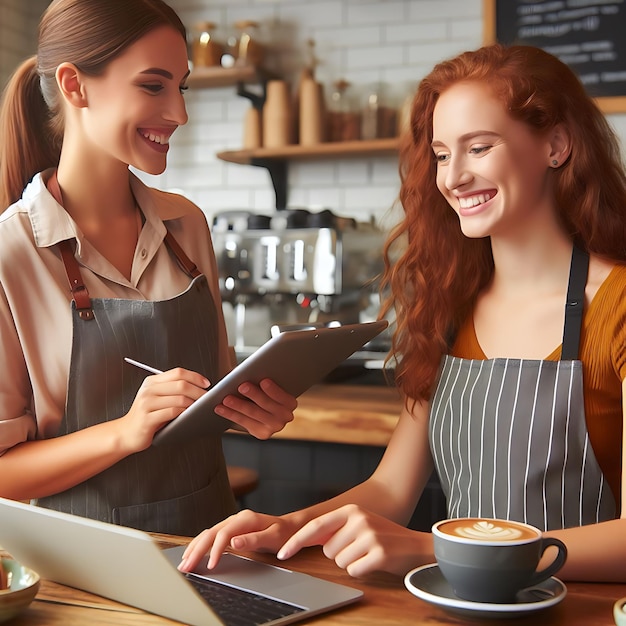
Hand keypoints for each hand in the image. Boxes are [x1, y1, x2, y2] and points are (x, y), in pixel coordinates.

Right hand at [117, 367, 209, 451]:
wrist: (126, 433)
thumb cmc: (146, 416)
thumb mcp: (156, 398)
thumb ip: (172, 390)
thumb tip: (198, 387)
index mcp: (152, 382)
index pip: (178, 372)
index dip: (195, 376)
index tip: (206, 383)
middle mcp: (148, 390)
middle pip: (181, 384)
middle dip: (199, 391)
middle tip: (208, 398)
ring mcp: (146, 404)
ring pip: (179, 398)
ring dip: (194, 403)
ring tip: (201, 407)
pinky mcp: (147, 419)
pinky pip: (172, 412)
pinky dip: (184, 413)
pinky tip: (190, 415)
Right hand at [178, 509, 297, 571]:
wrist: (290, 527)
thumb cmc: (283, 533)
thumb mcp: (273, 537)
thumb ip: (253, 539)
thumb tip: (233, 542)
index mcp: (245, 519)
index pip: (224, 534)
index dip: (215, 550)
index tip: (210, 566)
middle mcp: (236, 518)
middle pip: (211, 533)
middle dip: (197, 550)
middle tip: (186, 567)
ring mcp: (232, 523)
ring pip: (208, 534)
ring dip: (195, 548)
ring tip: (184, 562)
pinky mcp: (231, 529)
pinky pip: (212, 536)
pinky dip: (200, 545)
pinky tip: (193, 552)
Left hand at [215, 378, 296, 438]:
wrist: (265, 409)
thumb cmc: (264, 391)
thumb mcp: (267, 384)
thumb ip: (262, 380)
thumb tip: (247, 372)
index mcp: (290, 402)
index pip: (282, 396)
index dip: (273, 389)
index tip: (263, 381)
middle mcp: (285, 417)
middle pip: (267, 405)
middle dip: (254, 395)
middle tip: (242, 386)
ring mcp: (273, 427)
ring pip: (253, 414)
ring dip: (238, 406)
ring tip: (226, 399)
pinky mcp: (261, 433)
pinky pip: (244, 422)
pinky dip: (230, 414)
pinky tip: (221, 408)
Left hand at [276, 504, 431, 577]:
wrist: (417, 545)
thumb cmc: (384, 538)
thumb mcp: (359, 525)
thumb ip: (336, 529)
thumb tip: (306, 538)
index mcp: (351, 510)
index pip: (316, 526)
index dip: (296, 541)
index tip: (281, 553)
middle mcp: (358, 519)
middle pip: (328, 550)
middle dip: (341, 554)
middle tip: (361, 548)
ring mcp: (369, 535)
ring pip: (339, 562)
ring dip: (352, 563)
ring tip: (369, 553)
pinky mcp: (378, 553)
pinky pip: (354, 571)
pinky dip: (362, 571)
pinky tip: (376, 562)